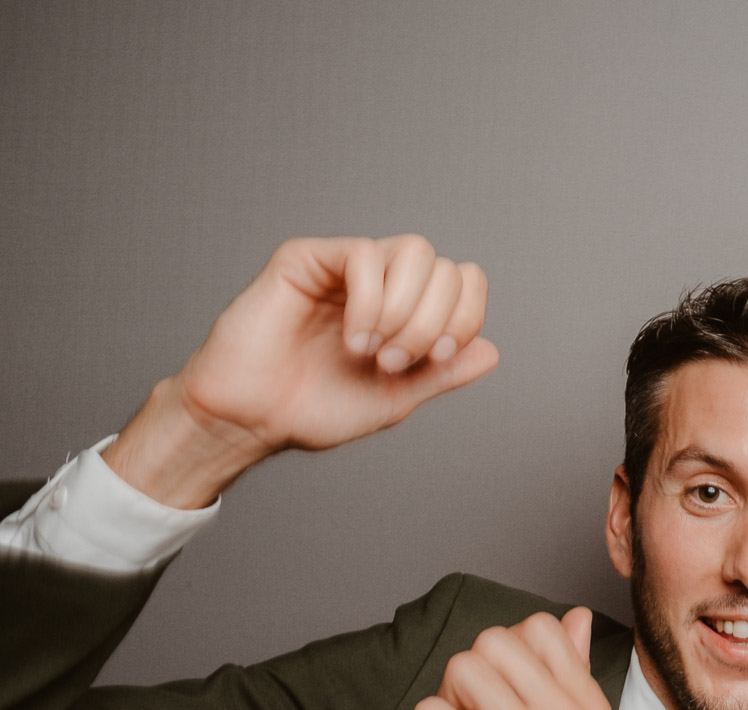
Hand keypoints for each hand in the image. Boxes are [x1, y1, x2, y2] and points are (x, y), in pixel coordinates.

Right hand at [105, 235, 499, 506]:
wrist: (254, 419)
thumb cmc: (313, 409)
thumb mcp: (396, 398)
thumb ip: (443, 374)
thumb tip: (492, 351)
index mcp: (405, 310)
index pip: (464, 281)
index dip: (466, 316)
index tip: (438, 359)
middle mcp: (380, 282)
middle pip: (445, 268)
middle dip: (432, 323)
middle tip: (395, 363)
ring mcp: (345, 267)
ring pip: (415, 252)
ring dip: (405, 311)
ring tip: (372, 352)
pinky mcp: (308, 259)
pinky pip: (365, 255)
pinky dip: (371, 302)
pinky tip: (352, 337)